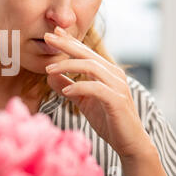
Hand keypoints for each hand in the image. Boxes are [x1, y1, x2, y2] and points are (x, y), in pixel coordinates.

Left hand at [44, 26, 152, 158]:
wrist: (129, 142)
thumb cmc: (107, 119)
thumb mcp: (83, 101)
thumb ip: (69, 87)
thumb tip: (49, 75)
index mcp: (106, 72)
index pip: (85, 52)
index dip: (69, 41)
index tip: (53, 32)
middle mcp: (113, 74)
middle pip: (87, 54)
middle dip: (66, 44)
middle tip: (47, 37)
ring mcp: (117, 86)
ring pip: (91, 66)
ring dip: (68, 65)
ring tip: (49, 69)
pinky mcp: (117, 100)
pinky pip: (96, 88)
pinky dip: (79, 86)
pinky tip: (65, 91)